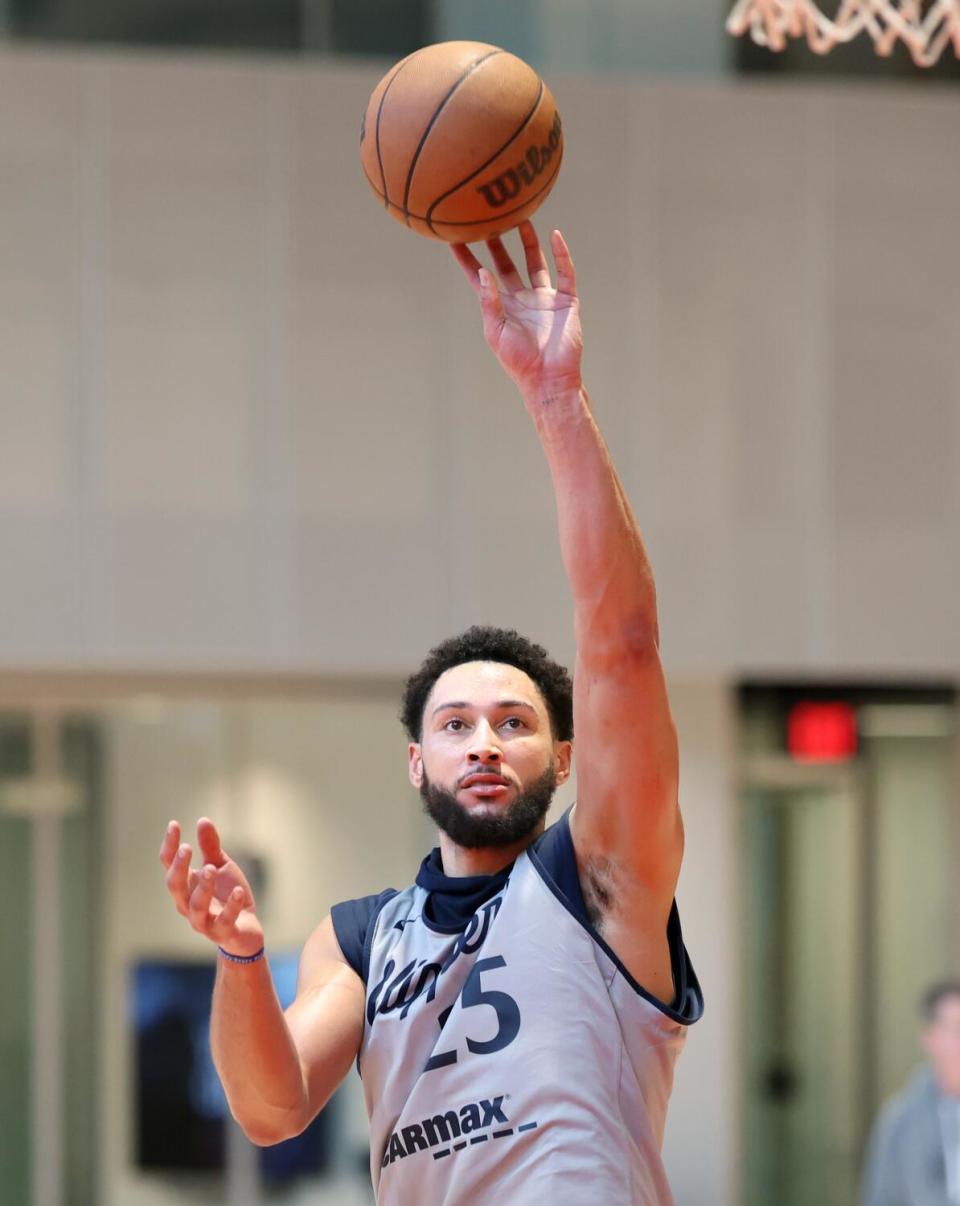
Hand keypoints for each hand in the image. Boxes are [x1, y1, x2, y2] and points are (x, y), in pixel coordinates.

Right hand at [160, 818, 263, 957]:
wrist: (245, 931)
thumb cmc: (227, 896)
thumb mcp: (221, 867)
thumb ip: (210, 847)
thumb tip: (202, 820)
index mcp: (186, 887)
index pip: (170, 866)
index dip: (169, 847)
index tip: (174, 825)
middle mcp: (188, 905)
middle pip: (176, 887)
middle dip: (179, 868)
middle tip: (186, 848)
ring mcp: (204, 922)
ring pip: (196, 907)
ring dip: (202, 887)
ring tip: (211, 868)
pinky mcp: (223, 932)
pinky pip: (224, 921)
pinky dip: (231, 906)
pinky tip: (238, 892)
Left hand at [452, 221, 582, 404]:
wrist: (548, 378)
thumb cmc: (518, 361)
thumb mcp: (496, 330)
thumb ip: (489, 301)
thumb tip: (483, 271)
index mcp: (502, 308)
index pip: (480, 277)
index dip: (467, 259)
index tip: (454, 238)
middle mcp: (521, 299)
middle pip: (507, 264)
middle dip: (497, 243)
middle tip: (487, 218)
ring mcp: (544, 299)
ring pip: (535, 262)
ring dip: (529, 242)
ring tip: (521, 217)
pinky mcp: (565, 301)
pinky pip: (565, 272)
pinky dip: (562, 254)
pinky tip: (556, 235)